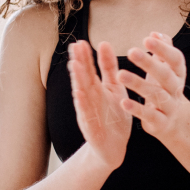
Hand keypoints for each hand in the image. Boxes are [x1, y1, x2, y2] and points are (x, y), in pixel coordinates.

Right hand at [68, 39, 131, 170]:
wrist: (114, 147)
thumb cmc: (113, 116)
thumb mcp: (114, 88)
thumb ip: (109, 68)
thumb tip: (104, 43)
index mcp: (97, 88)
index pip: (90, 69)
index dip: (86, 56)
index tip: (81, 42)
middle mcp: (90, 98)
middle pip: (83, 78)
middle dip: (79, 62)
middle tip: (75, 47)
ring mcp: (88, 112)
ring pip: (81, 93)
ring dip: (77, 80)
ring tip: (75, 65)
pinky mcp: (90, 127)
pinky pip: (86, 114)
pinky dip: (82, 104)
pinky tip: (79, 93)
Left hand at [116, 32, 189, 141]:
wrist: (173, 121)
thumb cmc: (164, 88)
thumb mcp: (166, 69)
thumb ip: (163, 51)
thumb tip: (156, 33)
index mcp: (178, 74)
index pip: (175, 59)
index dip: (163, 49)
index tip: (147, 38)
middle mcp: (176, 89)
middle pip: (165, 75)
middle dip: (149, 63)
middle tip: (131, 51)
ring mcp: (170, 107)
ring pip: (156, 95)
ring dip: (138, 84)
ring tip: (120, 75)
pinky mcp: (161, 123)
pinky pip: (149, 115)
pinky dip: (137, 109)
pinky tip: (123, 102)